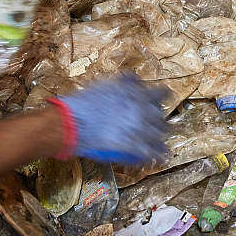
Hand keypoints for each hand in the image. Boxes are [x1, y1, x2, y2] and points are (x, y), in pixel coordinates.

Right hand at [49, 74, 167, 164]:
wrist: (72, 123)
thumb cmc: (85, 103)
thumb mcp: (107, 85)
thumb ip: (124, 82)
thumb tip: (133, 77)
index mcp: (139, 94)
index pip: (162, 94)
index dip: (162, 99)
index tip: (159, 102)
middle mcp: (145, 111)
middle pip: (162, 118)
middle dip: (160, 122)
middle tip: (155, 126)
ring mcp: (141, 129)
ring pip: (161, 136)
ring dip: (160, 140)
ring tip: (159, 144)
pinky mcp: (136, 147)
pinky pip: (153, 153)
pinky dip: (157, 156)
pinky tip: (158, 159)